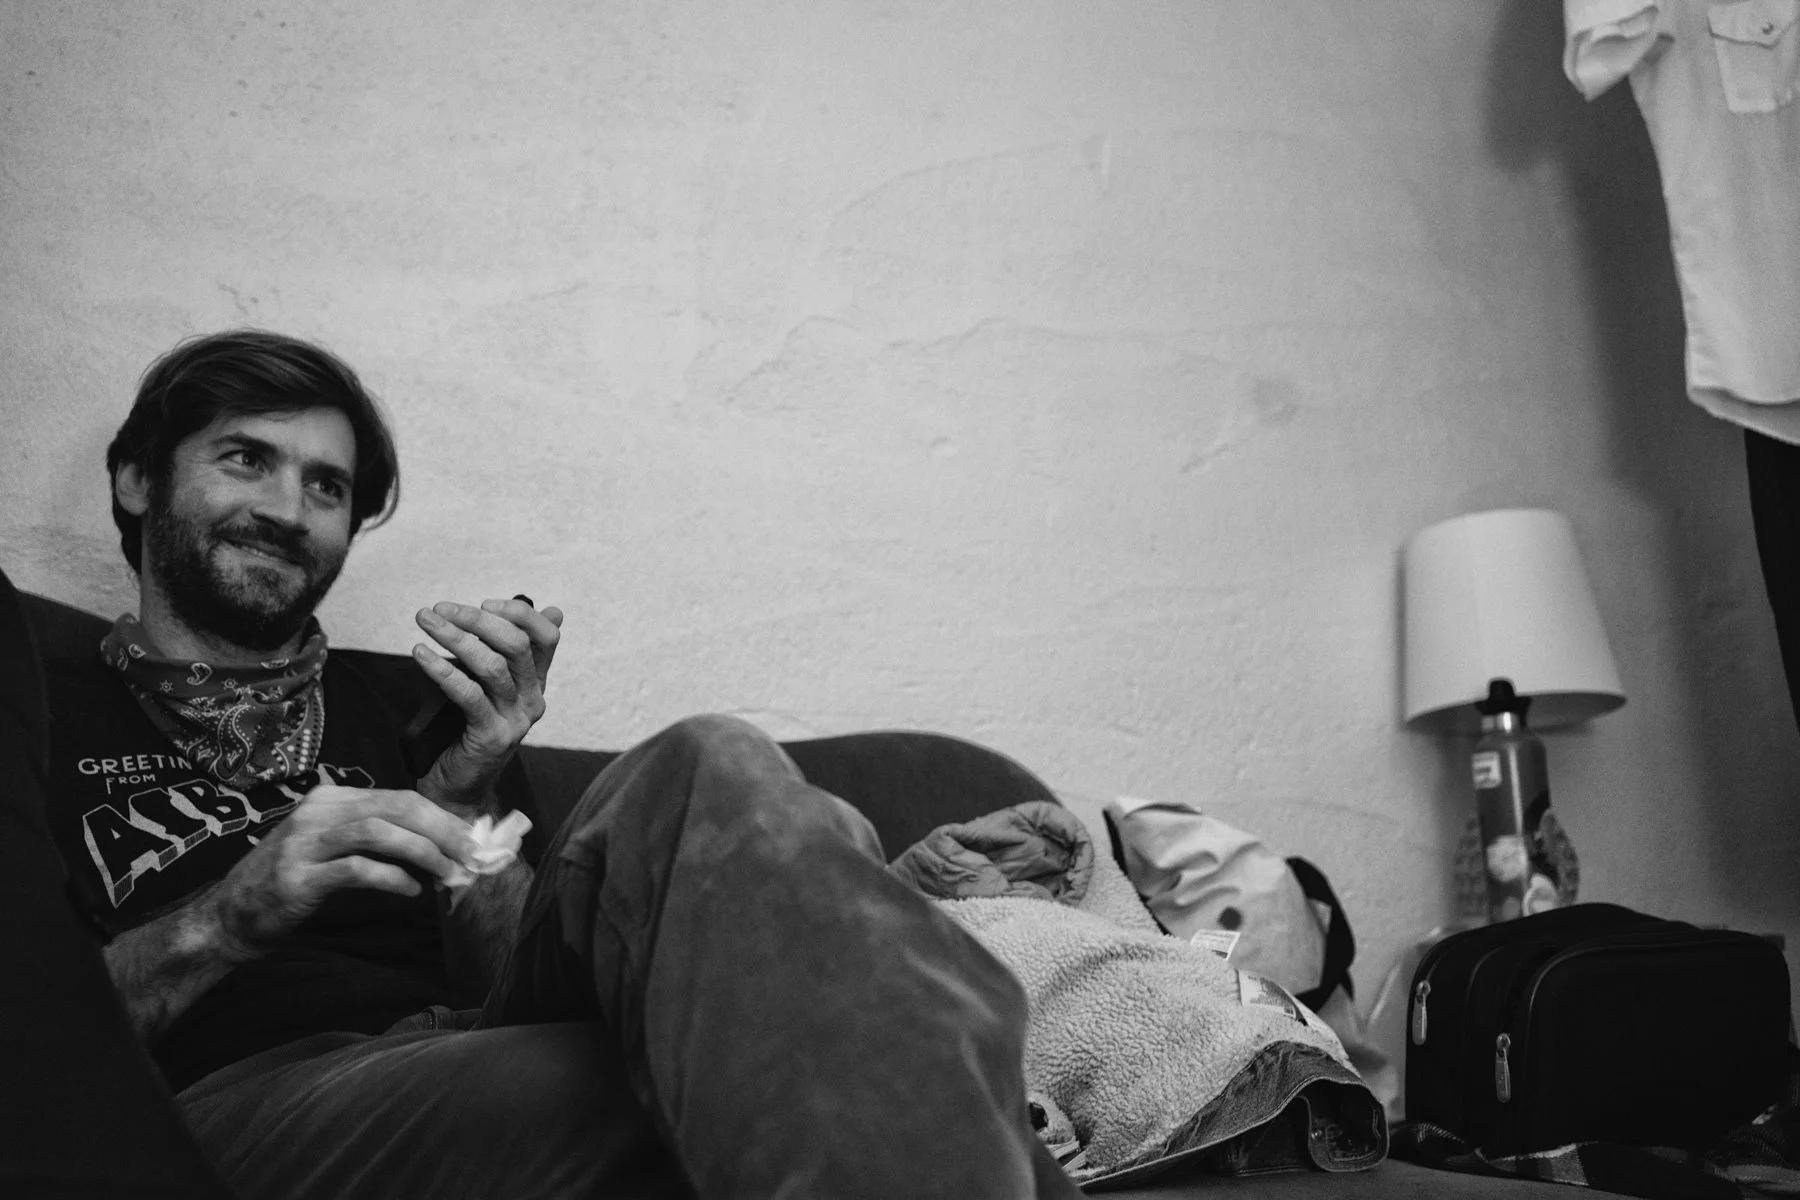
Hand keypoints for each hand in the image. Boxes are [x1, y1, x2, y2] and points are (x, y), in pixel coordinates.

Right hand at [210, 785, 478, 958]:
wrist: (232, 915)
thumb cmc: (293, 883)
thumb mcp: (335, 851)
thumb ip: (379, 842)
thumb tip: (441, 849)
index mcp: (330, 800)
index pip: (399, 798)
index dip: (441, 817)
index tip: (471, 839)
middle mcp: (317, 813)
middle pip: (395, 808)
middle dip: (442, 830)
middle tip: (471, 853)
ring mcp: (304, 843)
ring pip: (378, 832)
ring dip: (423, 852)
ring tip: (448, 873)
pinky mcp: (298, 876)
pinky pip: (356, 869)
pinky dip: (391, 878)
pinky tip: (411, 891)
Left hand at [411, 596, 563, 812]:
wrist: (459, 787)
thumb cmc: (467, 730)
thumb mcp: (489, 686)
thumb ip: (506, 653)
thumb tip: (549, 609)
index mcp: (536, 683)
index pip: (547, 636)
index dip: (520, 613)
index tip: (485, 603)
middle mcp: (534, 699)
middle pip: (517, 646)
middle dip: (476, 620)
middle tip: (439, 609)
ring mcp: (516, 720)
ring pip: (492, 666)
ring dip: (454, 638)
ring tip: (425, 622)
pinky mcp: (492, 736)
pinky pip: (468, 694)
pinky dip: (441, 669)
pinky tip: (420, 654)